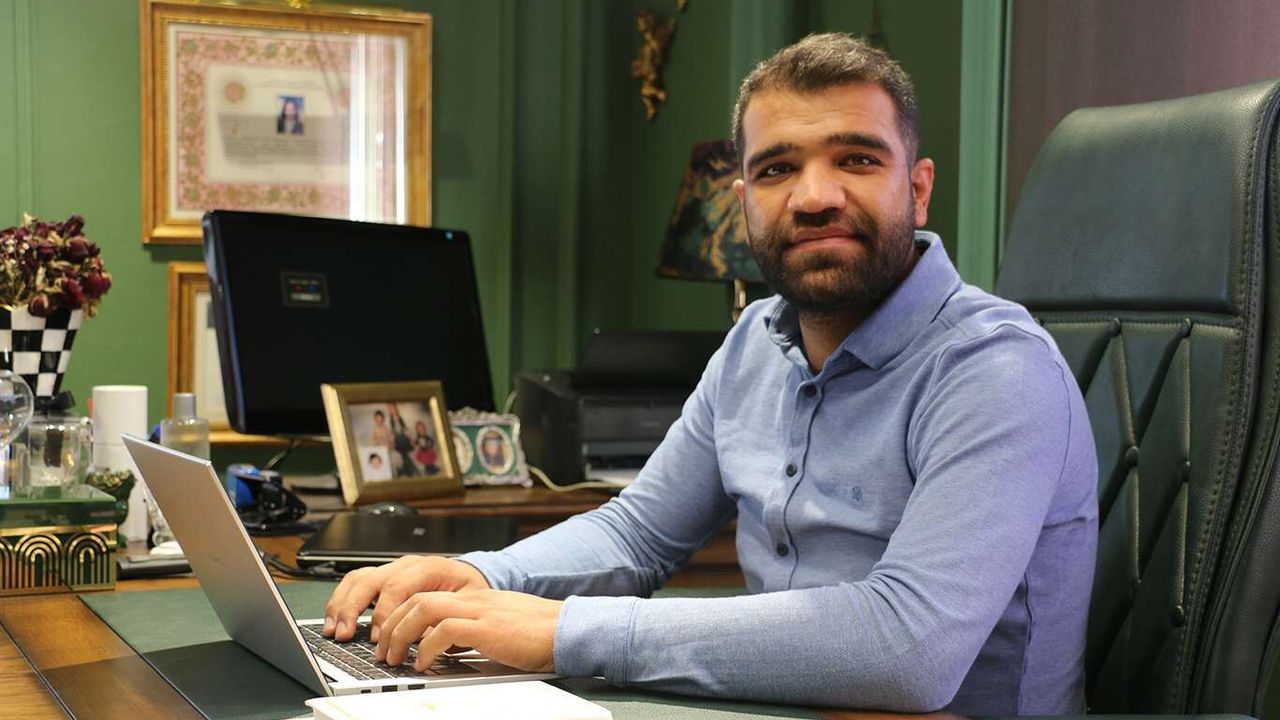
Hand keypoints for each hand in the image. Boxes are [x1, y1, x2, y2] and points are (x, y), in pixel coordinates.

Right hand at [323, 555, 490, 641]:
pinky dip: (342, 601)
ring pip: (358, 579)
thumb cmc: (468, 590)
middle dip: (354, 609)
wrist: (471, 578)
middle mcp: (406, 565)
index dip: (384, 613)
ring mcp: (392, 569)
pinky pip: (356, 582)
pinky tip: (335, 620)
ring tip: (335, 630)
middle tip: (346, 635)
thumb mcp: (466, 603)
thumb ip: (443, 616)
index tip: (378, 637)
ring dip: (342, 605)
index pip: (397, 587)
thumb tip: (422, 638)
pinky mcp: (383, 578)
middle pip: (370, 580)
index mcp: (428, 567)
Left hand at [375, 589, 562, 672]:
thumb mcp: (498, 627)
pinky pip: (445, 629)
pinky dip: (427, 647)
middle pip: (416, 598)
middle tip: (384, 651)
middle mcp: (472, 600)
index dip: (400, 616)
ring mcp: (479, 610)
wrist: (567, 629)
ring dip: (401, 634)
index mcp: (474, 598)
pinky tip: (424, 663)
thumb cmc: (539, 633)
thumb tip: (446, 648)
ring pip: (423, 608)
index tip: (390, 638)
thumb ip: (473, 631)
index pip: (425, 595)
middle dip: (391, 625)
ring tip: (396, 658)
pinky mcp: (487, 627)